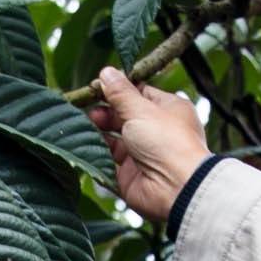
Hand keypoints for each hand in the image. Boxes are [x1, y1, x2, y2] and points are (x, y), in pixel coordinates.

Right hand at [85, 67, 212, 224]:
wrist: (176, 188)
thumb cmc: (167, 142)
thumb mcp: (141, 109)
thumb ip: (120, 92)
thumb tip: (107, 72)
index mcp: (168, 110)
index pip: (140, 94)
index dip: (119, 90)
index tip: (97, 86)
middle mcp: (156, 132)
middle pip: (124, 117)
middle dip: (105, 112)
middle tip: (89, 108)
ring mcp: (142, 156)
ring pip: (113, 140)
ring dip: (98, 132)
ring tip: (84, 124)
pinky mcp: (129, 177)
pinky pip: (108, 164)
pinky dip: (96, 155)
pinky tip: (83, 145)